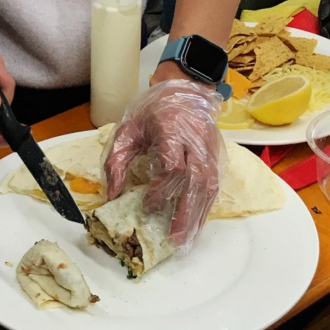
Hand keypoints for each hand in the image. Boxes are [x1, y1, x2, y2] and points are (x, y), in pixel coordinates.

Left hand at [104, 79, 225, 250]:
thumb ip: (117, 160)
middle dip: (186, 212)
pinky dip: (205, 207)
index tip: (148, 205)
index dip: (161, 190)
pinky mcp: (216, 156)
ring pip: (210, 186)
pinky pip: (214, 185)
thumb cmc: (153, 111)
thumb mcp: (128, 129)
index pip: (173, 167)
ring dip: (198, 215)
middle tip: (175, 238)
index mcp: (172, 130)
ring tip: (186, 239)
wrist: (185, 91)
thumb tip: (112, 194)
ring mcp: (210, 149)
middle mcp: (196, 141)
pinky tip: (196, 223)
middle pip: (197, 180)